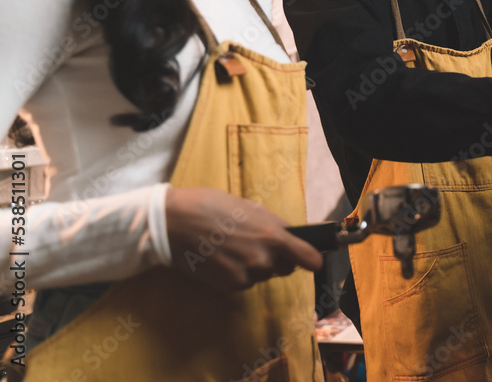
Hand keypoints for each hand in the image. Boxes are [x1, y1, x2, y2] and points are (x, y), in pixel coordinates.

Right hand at [165, 187, 322, 290]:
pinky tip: (223, 258)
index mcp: (272, 237)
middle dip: (276, 257)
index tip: (315, 261)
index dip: (313, 259)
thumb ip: (274, 226)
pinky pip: (244, 282)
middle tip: (255, 242)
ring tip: (233, 247)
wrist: (175, 223)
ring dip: (255, 265)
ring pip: (262, 275)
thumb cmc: (213, 207)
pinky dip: (238, 273)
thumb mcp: (251, 208)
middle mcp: (263, 260)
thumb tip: (292, 237)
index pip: (307, 257)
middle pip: (284, 267)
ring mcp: (245, 276)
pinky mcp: (229, 286)